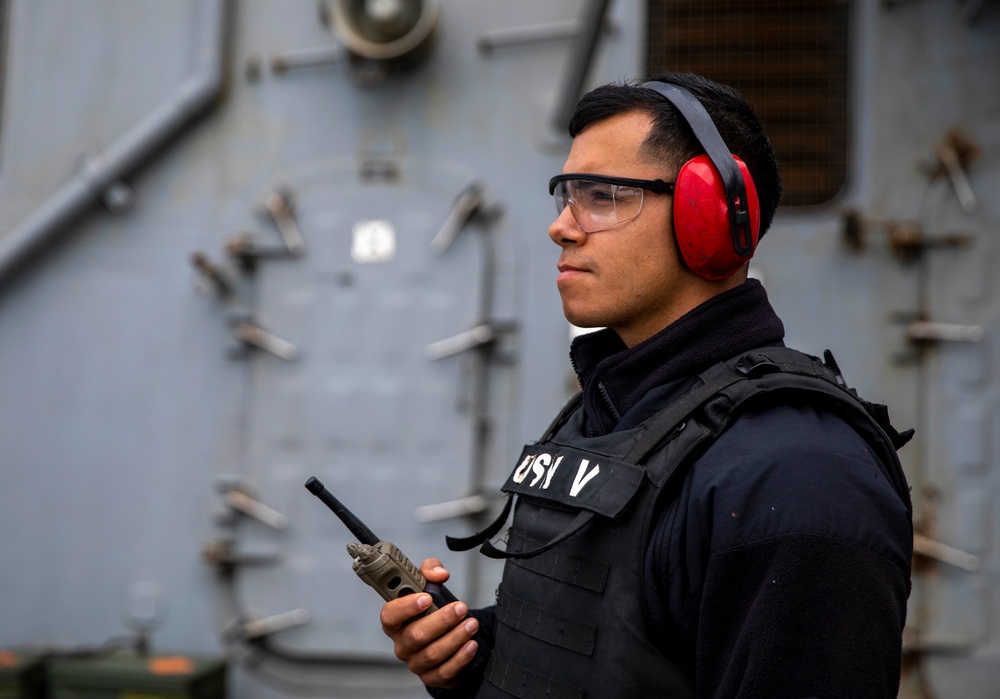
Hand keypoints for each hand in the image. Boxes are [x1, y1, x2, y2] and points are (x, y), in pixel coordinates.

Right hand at [380, 558, 479, 687]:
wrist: (445, 635)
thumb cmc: (431, 610)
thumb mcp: (428, 584)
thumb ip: (430, 570)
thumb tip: (439, 573)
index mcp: (396, 621)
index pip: (389, 615)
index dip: (405, 607)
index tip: (426, 598)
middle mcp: (402, 643)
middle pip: (416, 635)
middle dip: (441, 620)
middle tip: (460, 608)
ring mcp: (416, 662)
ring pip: (432, 653)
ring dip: (455, 637)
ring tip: (471, 624)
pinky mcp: (432, 676)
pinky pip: (444, 671)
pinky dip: (460, 658)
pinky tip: (471, 644)